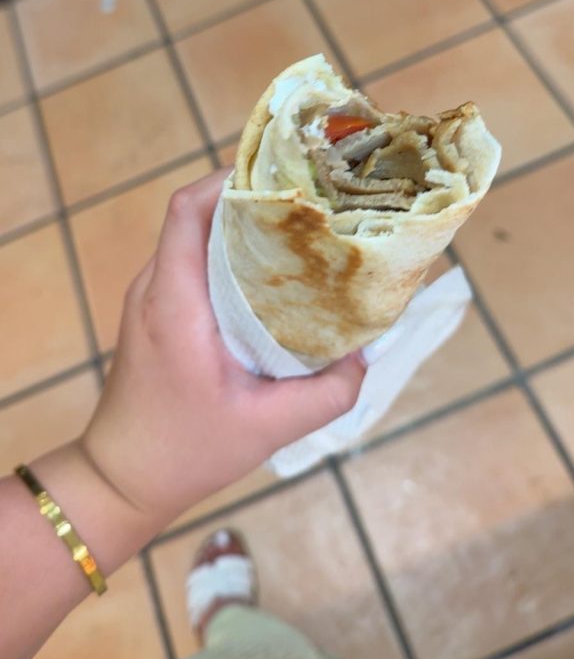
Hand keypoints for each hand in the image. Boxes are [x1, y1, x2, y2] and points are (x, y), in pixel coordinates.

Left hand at [81, 171, 365, 531]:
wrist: (121, 479)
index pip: (187, 209)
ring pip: (193, 236)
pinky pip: (191, 262)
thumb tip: (367, 352)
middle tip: (307, 204)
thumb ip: (327, 393)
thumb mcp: (268, 428)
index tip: (283, 179)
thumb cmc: (185, 452)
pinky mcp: (155, 311)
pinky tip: (268, 276)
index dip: (230, 180)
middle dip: (249, 198)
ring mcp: (150, 298)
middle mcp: (156, 287)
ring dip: (239, 226)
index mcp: (174, 302)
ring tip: (296, 233)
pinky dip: (226, 254)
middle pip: (195, 214)